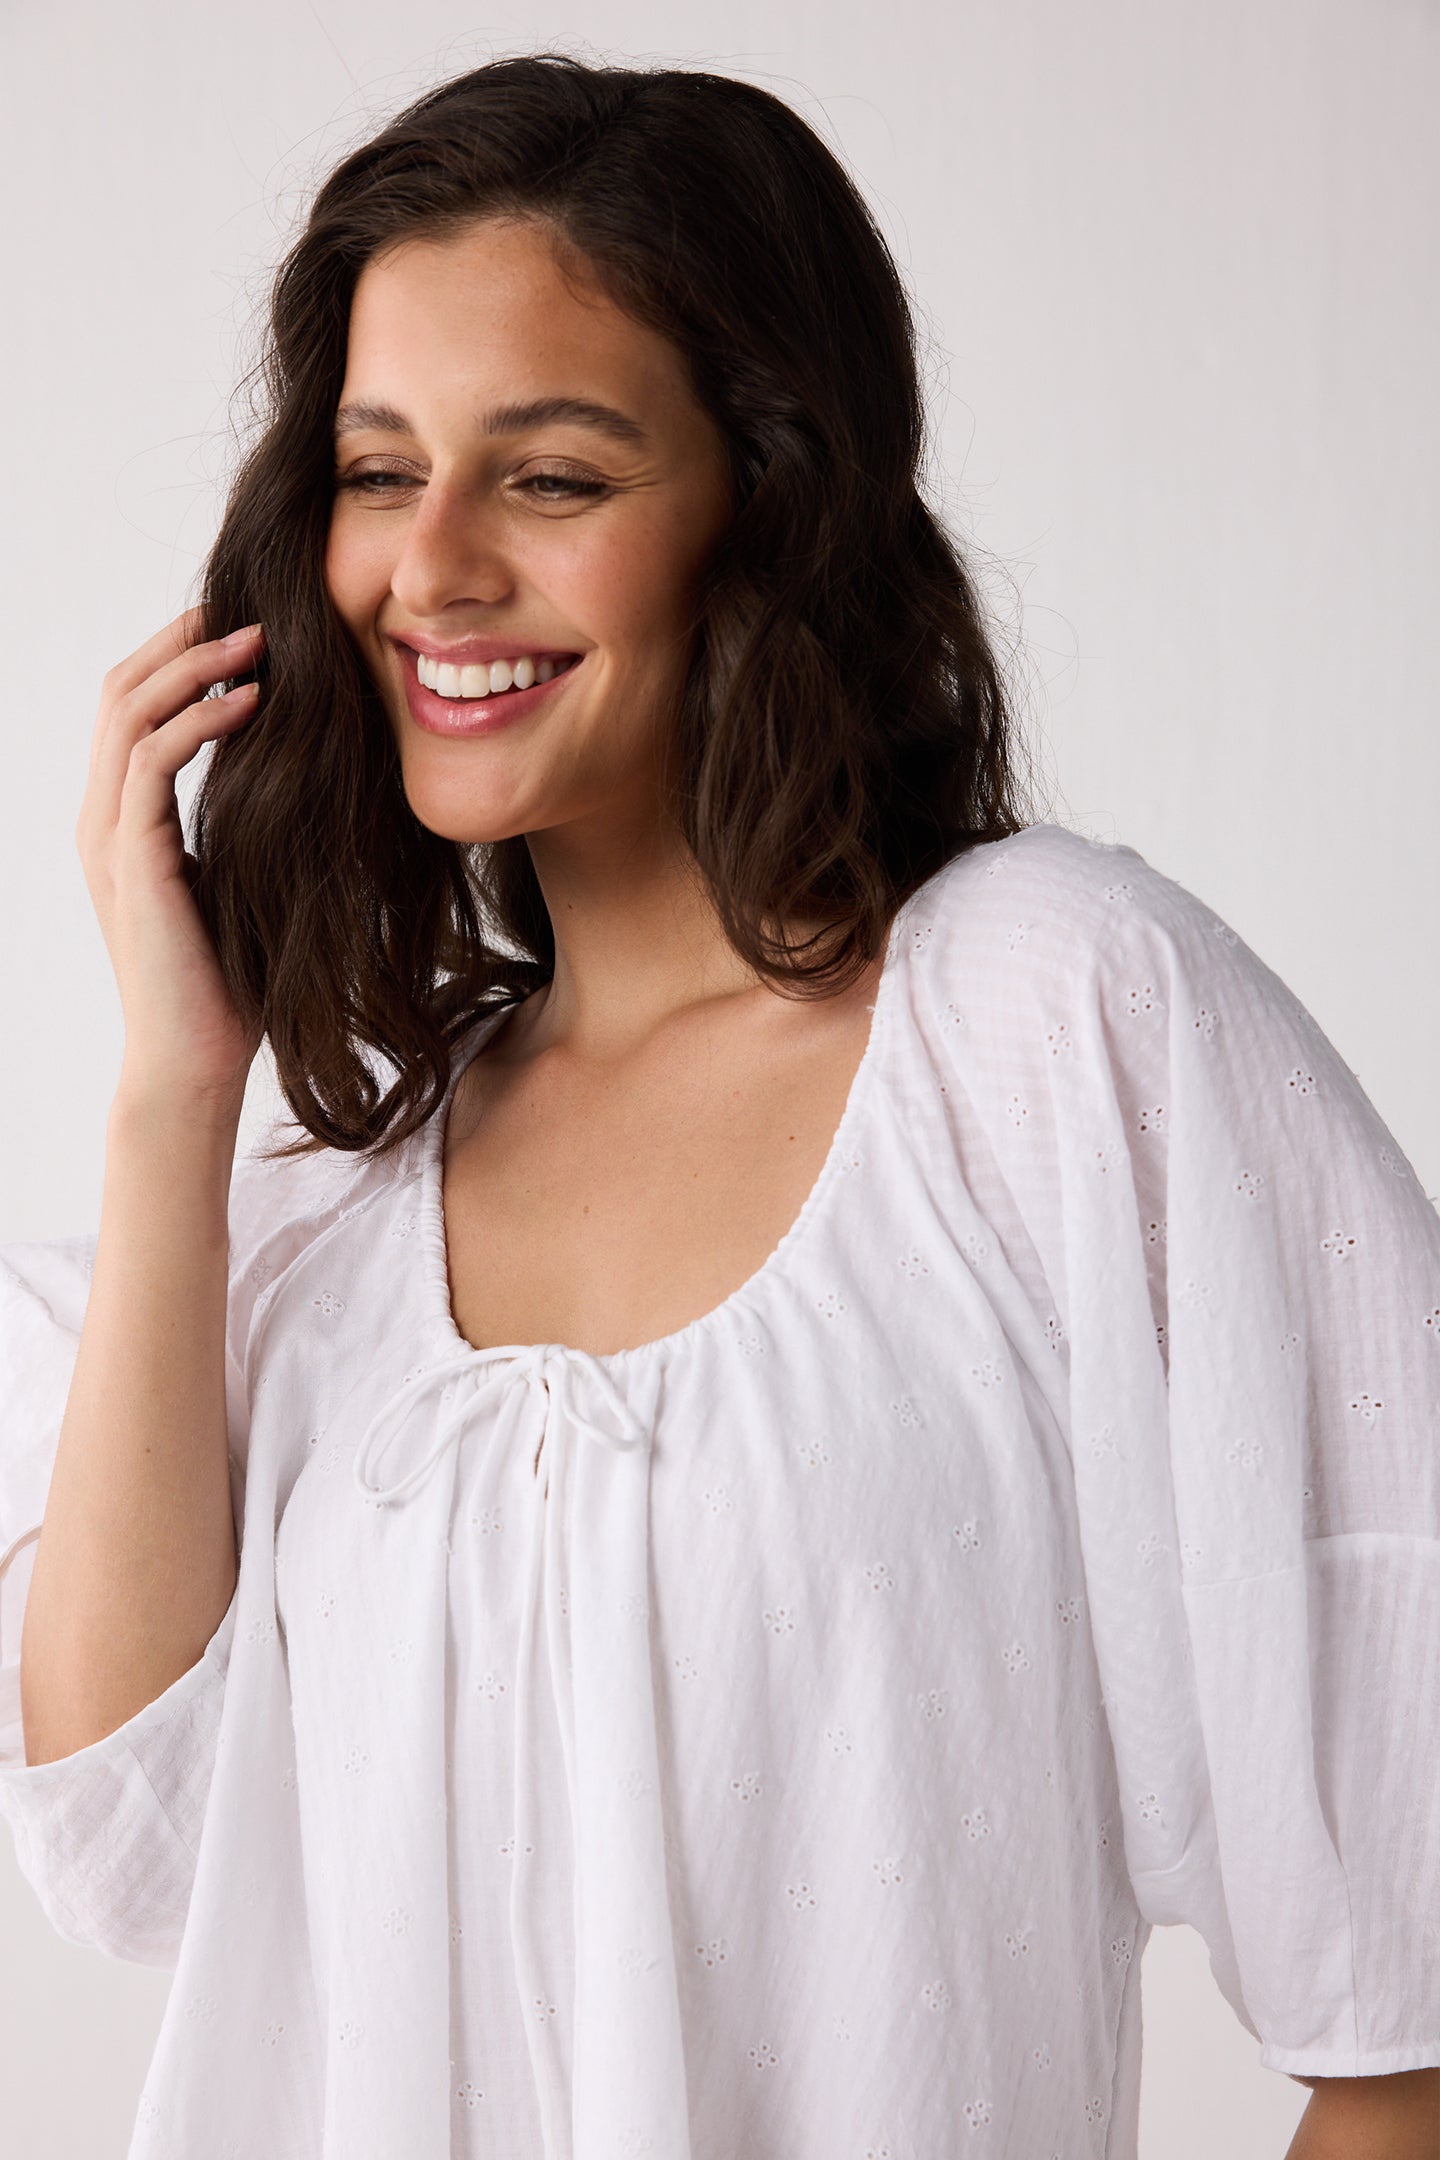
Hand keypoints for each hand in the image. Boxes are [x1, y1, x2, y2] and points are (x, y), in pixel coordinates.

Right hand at [76, 605, 266, 1110]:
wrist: (195, 1060)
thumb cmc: (228, 982)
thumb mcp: (242, 880)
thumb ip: (245, 824)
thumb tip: (301, 775)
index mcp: (124, 820)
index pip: (134, 708)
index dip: (179, 657)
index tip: (244, 628)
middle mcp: (103, 818)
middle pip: (119, 690)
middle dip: (180, 639)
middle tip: (248, 608)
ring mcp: (108, 836)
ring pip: (128, 711)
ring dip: (191, 664)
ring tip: (256, 638)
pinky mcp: (131, 859)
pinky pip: (151, 761)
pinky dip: (198, 720)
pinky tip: (251, 702)